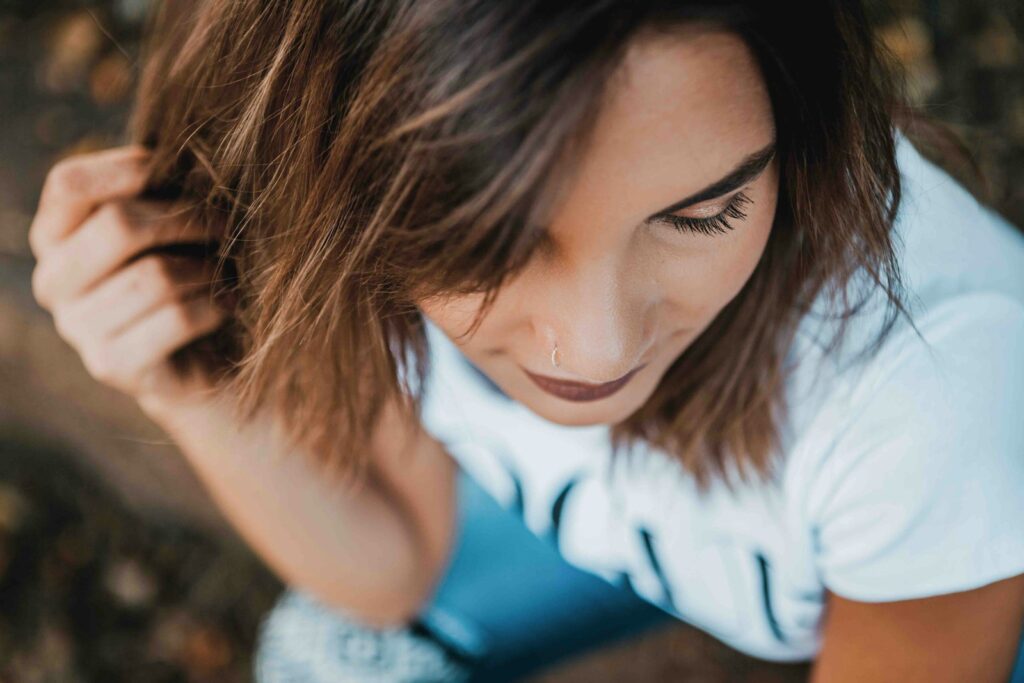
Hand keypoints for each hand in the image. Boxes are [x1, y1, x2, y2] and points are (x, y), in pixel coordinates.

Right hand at [28, 145, 233, 414]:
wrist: (205, 359)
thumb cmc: (188, 274)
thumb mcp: (170, 225)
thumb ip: (162, 190)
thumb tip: (191, 153)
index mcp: (56, 237)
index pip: (70, 183)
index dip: (129, 168)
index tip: (179, 174)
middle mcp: (54, 282)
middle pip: (119, 226)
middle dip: (188, 219)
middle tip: (226, 226)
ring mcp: (79, 328)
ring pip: (156, 276)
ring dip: (207, 269)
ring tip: (225, 273)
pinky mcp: (112, 365)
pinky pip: (177, 318)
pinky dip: (215, 306)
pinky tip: (227, 306)